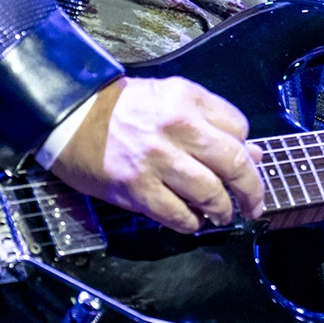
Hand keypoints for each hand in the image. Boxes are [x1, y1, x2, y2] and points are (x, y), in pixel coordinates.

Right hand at [46, 76, 265, 233]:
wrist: (70, 117)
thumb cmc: (122, 109)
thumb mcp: (170, 99)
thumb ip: (210, 122)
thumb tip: (253, 153)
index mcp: (187, 98)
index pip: (238, 127)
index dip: (245, 148)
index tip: (242, 162)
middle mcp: (177, 127)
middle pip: (235, 163)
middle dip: (252, 190)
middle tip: (253, 204)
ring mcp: (156, 159)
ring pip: (211, 194)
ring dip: (222, 211)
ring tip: (220, 214)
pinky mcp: (136, 188)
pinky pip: (179, 215)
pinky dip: (192, 224)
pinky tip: (191, 220)